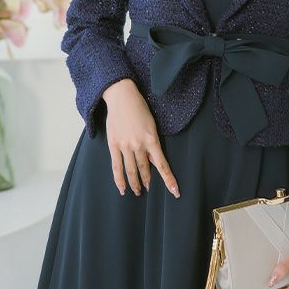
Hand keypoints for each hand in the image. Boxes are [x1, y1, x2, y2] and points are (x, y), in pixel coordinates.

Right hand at [102, 79, 180, 198]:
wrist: (122, 97)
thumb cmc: (140, 108)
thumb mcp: (152, 125)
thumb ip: (152, 144)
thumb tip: (151, 161)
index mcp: (152, 139)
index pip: (162, 165)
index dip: (169, 179)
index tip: (175, 191)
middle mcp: (139, 144)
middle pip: (144, 169)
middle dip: (147, 182)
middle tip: (148, 190)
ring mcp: (125, 145)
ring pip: (131, 170)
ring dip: (134, 183)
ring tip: (137, 192)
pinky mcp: (114, 144)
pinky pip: (116, 166)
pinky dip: (119, 179)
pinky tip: (122, 188)